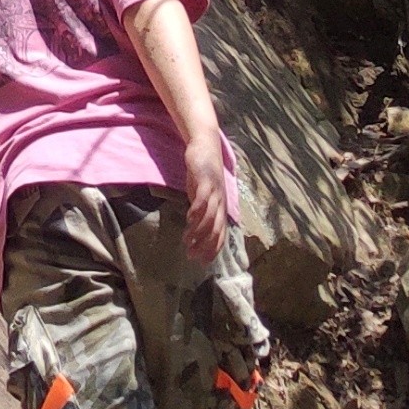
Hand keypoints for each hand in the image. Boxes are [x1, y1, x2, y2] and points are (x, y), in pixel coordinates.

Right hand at [182, 128, 233, 261]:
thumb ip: (201, 210)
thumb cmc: (202, 172)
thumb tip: (195, 227)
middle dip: (205, 245)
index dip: (213, 249)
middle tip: (192, 257)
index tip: (202, 262)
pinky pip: (203, 198)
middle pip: (216, 229)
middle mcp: (221, 201)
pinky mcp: (206, 180)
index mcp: (220, 207)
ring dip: (199, 232)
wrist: (206, 145)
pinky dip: (197, 210)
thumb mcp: (202, 194)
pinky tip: (189, 219)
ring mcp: (215, 191)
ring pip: (210, 217)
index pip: (220, 233)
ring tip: (187, 242)